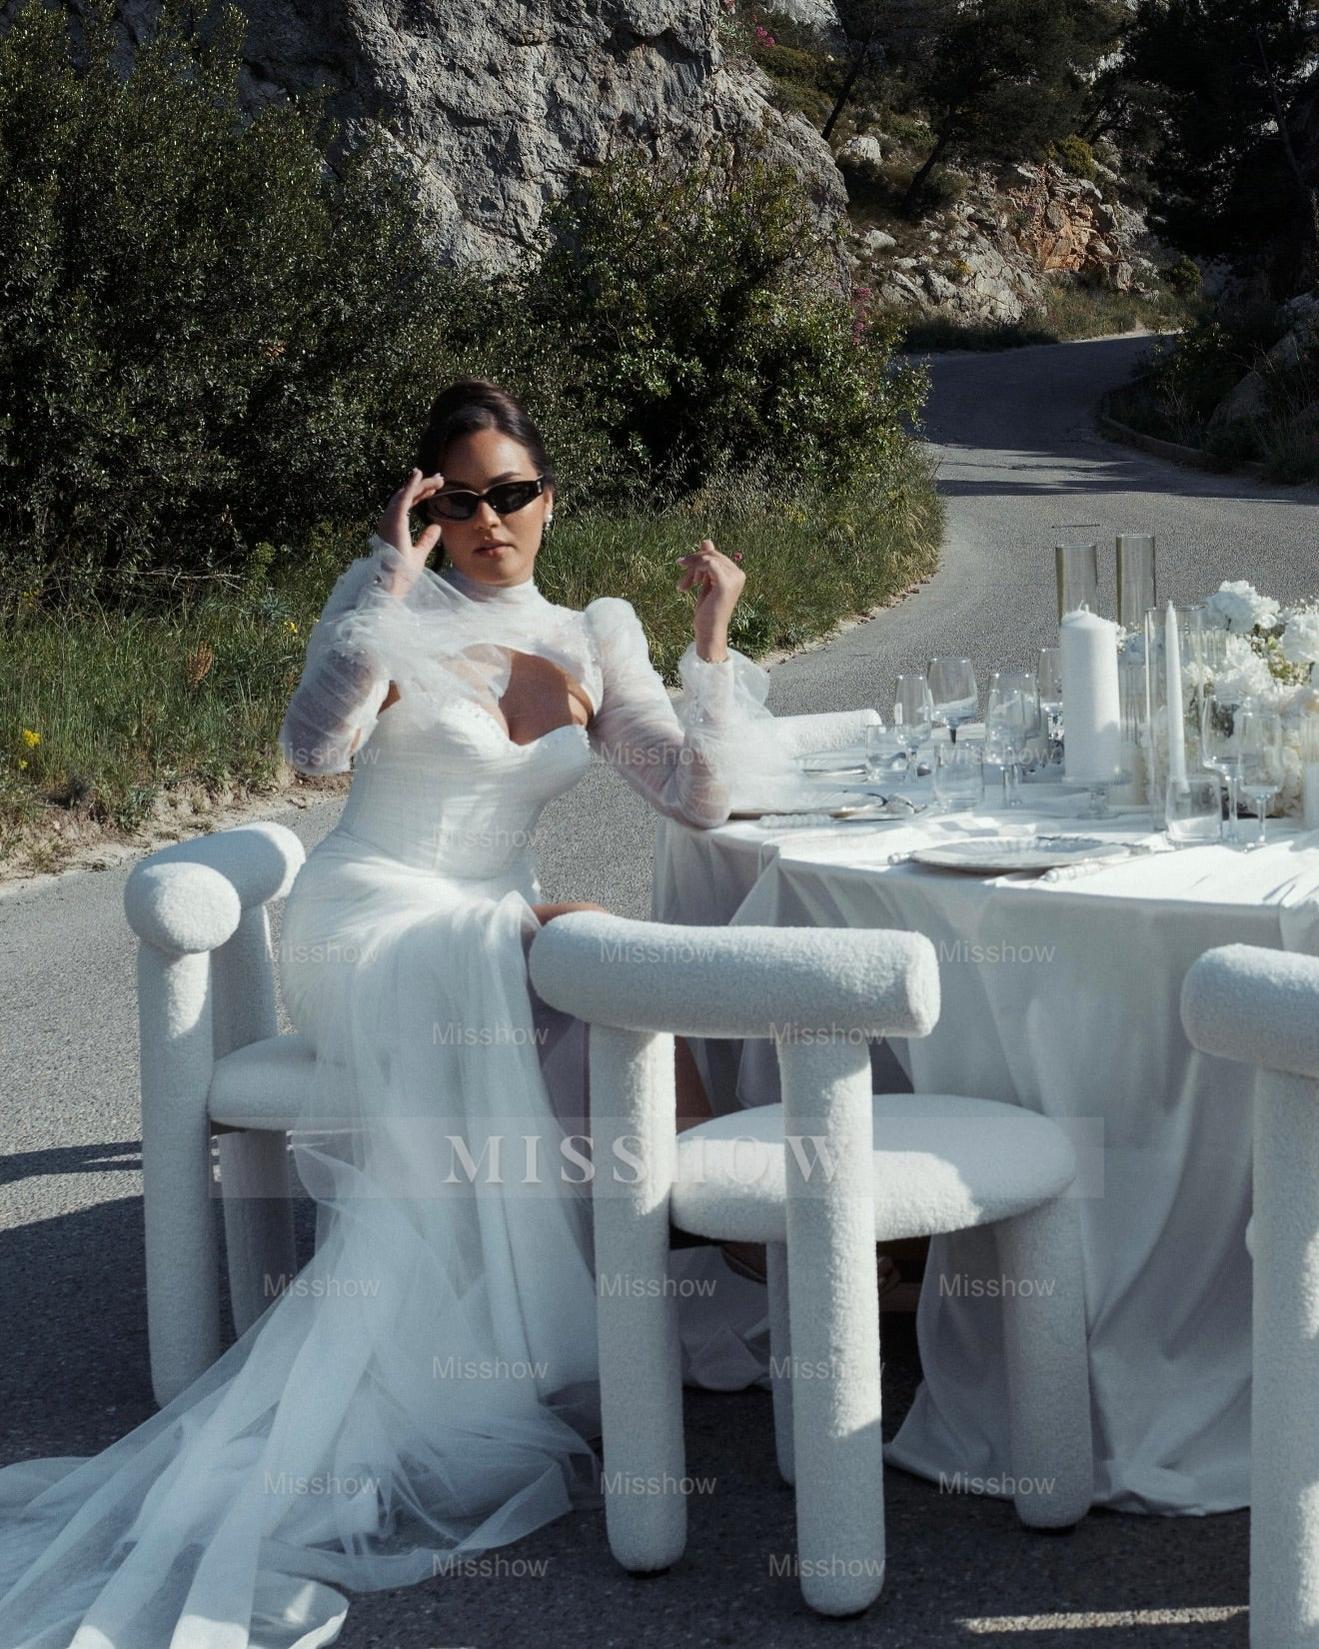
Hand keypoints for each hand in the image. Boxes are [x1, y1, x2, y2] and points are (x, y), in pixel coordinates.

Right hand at [377, 469, 446, 572]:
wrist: (392, 585)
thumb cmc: (401, 575)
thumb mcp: (419, 554)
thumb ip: (427, 540)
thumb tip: (436, 527)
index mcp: (394, 528)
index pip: (408, 505)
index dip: (421, 494)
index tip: (436, 488)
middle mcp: (389, 521)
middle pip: (407, 497)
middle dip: (423, 486)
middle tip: (440, 478)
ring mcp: (390, 520)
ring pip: (405, 495)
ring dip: (421, 484)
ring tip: (437, 478)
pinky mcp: (393, 521)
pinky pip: (403, 499)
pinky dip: (410, 486)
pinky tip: (418, 475)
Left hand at [677, 539, 744, 662]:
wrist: (709, 632)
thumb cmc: (707, 612)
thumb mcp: (705, 583)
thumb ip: (707, 563)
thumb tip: (707, 540)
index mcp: (736, 574)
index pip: (715, 556)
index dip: (697, 562)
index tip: (686, 576)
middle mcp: (739, 574)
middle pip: (711, 555)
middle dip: (692, 564)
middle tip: (682, 582)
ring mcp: (734, 577)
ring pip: (707, 558)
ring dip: (691, 569)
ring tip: (683, 586)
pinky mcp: (726, 583)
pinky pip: (708, 563)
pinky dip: (695, 570)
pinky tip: (688, 585)